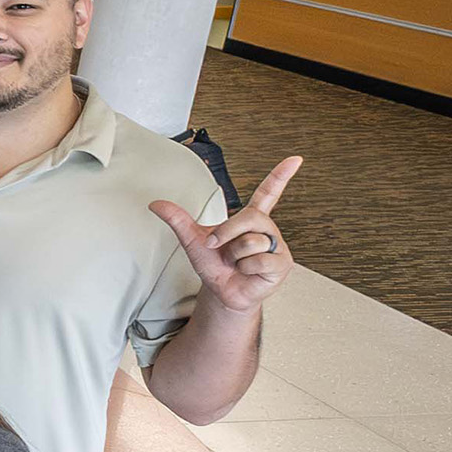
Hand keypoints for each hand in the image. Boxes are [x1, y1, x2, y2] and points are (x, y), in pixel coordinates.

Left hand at [150, 157, 299, 314]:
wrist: (223, 292)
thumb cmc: (215, 266)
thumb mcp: (193, 240)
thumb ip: (178, 220)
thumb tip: (156, 204)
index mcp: (250, 219)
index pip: (268, 192)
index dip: (281, 176)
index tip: (295, 159)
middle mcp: (266, 229)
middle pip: (248, 218)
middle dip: (226, 234)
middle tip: (217, 247)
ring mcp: (276, 246)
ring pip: (251, 241)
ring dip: (234, 256)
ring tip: (236, 263)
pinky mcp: (282, 264)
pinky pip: (259, 260)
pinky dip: (245, 268)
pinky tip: (247, 272)